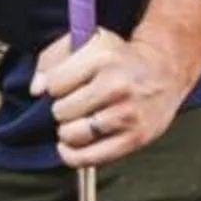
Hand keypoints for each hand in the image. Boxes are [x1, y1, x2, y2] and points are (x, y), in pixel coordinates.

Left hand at [33, 29, 183, 168]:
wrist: (164, 71)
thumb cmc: (117, 59)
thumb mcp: (86, 43)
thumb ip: (51, 59)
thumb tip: (36, 90)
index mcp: (103, 58)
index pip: (54, 84)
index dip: (54, 86)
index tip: (67, 84)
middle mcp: (117, 86)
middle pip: (61, 111)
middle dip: (62, 108)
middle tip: (77, 103)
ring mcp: (127, 114)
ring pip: (72, 135)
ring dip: (68, 130)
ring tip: (79, 120)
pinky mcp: (135, 138)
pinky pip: (89, 158)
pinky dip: (72, 155)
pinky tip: (70, 145)